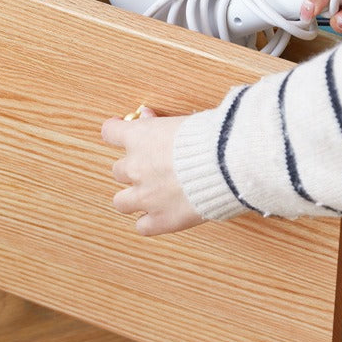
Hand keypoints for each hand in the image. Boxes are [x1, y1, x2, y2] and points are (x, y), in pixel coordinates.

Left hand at [100, 107, 204, 235]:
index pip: (111, 132)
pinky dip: (150, 222)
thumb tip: (147, 115)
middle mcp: (136, 167)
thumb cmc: (214, 136)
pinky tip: (161, 215)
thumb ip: (160, 122)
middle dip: (133, 168)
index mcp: (140, 137)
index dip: (116, 130)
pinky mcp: (162, 219)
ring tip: (149, 196)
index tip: (120, 129)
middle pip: (118, 170)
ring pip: (121, 202)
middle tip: (152, 167)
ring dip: (132, 198)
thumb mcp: (186, 118)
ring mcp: (146, 196)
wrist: (230, 163)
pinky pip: (142, 226)